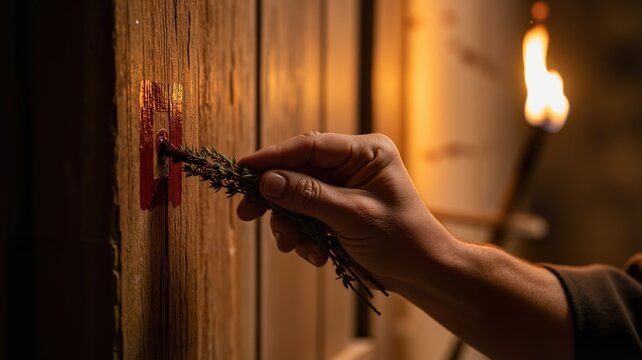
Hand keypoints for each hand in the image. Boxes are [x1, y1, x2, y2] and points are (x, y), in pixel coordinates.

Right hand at [236, 132, 451, 289]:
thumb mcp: (352, 216)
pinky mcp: (337, 211)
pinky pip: (307, 217)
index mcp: (365, 152)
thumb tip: (267, 181)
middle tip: (246, 212)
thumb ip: (308, 196)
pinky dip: (304, 236)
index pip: (310, 145)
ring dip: (290, 224)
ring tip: (293, 246)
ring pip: (297, 197)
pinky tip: (316, 255)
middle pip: (298, 171)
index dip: (273, 156)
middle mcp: (352, 164)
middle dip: (276, 196)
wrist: (422, 273)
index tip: (243, 169)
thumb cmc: (400, 239)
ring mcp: (343, 188)